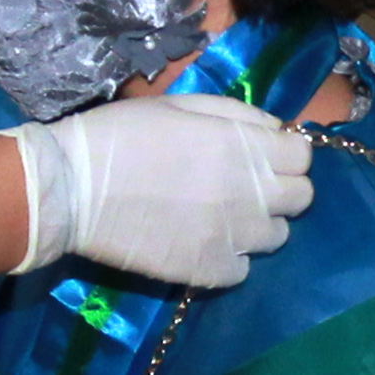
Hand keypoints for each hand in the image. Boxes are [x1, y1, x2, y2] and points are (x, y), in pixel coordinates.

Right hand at [11, 89, 314, 285]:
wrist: (71, 188)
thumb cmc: (121, 134)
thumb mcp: (181, 105)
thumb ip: (237, 114)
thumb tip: (275, 129)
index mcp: (244, 146)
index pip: (303, 157)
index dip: (285, 154)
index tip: (263, 156)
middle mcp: (250, 192)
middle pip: (301, 198)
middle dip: (280, 189)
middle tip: (246, 187)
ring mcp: (232, 235)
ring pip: (277, 236)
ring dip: (258, 225)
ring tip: (222, 216)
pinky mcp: (209, 269)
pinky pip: (243, 269)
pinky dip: (230, 258)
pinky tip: (203, 242)